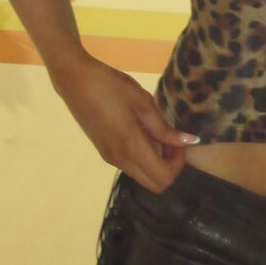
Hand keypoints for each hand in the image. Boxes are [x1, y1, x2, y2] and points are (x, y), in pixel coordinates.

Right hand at [51, 52, 199, 192]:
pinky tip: (143, 131)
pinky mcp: (104, 152)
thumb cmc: (112, 86)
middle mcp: (120, 160)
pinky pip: (131, 165)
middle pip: (154, 184)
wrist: (75, 80)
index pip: (163, 178)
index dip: (178, 164)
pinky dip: (144, 156)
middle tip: (172, 139)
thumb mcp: (143, 102)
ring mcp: (110, 158)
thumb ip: (164, 128)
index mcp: (131, 148)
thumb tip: (190, 142)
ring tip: (157, 131)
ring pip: (142, 175)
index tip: (180, 141)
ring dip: (157, 161)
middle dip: (170, 166)